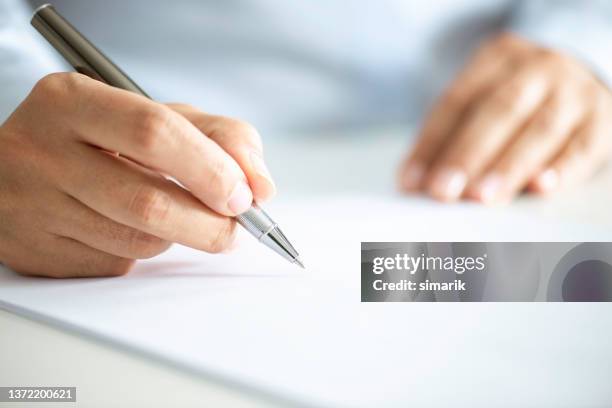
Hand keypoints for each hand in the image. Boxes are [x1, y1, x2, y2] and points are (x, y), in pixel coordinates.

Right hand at [0, 73, 274, 276]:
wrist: (13, 166)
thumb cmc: (98, 137)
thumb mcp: (156, 116)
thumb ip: (219, 138)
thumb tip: (260, 188)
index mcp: (73, 101)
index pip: (156, 134)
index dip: (211, 170)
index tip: (245, 196)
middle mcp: (44, 152)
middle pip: (148, 202)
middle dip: (209, 224)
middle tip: (235, 228)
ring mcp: (34, 206)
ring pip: (137, 241)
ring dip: (179, 237)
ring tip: (179, 218)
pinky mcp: (35, 252)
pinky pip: (115, 264)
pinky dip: (142, 252)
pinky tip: (130, 229)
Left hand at [399, 33, 611, 202]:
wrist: (579, 75)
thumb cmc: (518, 97)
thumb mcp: (483, 98)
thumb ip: (450, 135)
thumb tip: (414, 183)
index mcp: (497, 58)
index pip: (457, 101)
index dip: (432, 143)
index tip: (413, 180)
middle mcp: (537, 69)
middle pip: (498, 111)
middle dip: (467, 154)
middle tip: (444, 190)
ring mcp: (573, 93)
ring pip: (538, 130)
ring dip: (508, 167)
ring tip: (482, 196)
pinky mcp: (602, 119)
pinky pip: (582, 146)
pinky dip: (562, 169)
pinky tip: (541, 187)